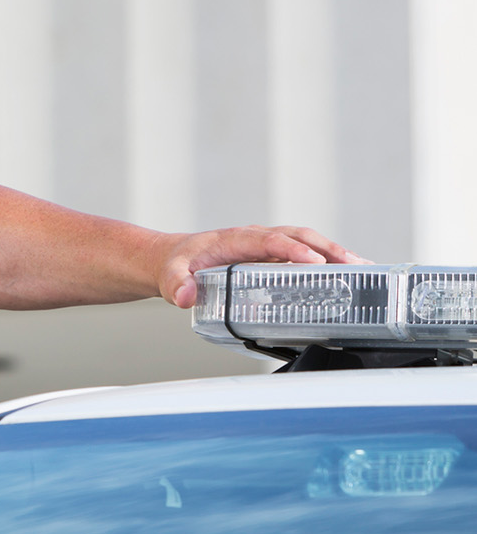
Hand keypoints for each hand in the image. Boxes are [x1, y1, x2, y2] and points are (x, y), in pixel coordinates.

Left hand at [157, 226, 367, 308]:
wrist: (173, 258)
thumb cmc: (176, 265)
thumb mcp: (170, 275)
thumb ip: (176, 285)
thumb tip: (184, 296)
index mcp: (235, 239)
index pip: (269, 240)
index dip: (292, 250)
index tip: (313, 261)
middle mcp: (255, 238)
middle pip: (298, 236)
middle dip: (326, 249)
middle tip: (354, 265)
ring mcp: (267, 245)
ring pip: (307, 242)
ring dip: (335, 254)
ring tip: (363, 269)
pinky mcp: (273, 255)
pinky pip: (305, 253)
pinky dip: (328, 261)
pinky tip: (349, 274)